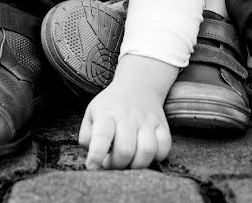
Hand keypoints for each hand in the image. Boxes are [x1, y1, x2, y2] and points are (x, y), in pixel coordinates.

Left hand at [77, 55, 176, 169]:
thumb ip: (87, 137)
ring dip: (137, 164)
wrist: (137, 86)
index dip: (96, 155)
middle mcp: (128, 115)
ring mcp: (148, 119)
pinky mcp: (162, 125)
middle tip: (112, 162)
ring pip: (147, 150)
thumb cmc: (110, 107)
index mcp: (107, 113)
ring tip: (129, 161)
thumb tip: (94, 158)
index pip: (102, 135)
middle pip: (125, 150)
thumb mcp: (91, 114)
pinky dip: (156, 157)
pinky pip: (164, 147)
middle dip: (117, 165)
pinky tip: (145, 154)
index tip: (92, 166)